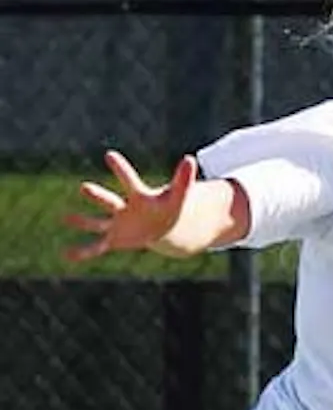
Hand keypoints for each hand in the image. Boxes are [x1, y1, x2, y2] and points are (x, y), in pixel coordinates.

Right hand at [62, 151, 198, 262]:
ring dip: (83, 221)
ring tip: (65, 217)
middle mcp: (123, 208)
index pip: (129, 181)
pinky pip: (96, 247)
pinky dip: (83, 252)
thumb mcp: (179, 196)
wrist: (163, 226)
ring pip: (97, 223)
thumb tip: (190, 158)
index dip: (121, 169)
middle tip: (84, 187)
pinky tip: (67, 254)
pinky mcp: (114, 240)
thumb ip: (183, 180)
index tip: (109, 154)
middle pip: (109, 201)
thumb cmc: (169, 208)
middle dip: (98, 196)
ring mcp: (116, 224)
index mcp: (138, 196)